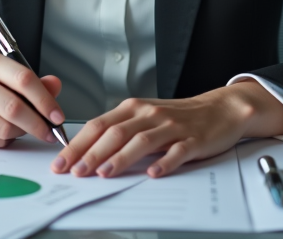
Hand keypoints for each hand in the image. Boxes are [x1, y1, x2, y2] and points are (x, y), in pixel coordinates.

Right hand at [0, 52, 63, 147]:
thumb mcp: (5, 77)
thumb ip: (32, 82)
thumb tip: (55, 85)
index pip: (24, 80)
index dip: (45, 100)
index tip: (57, 116)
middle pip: (15, 108)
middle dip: (37, 124)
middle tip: (49, 133)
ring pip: (5, 128)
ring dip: (20, 134)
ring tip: (20, 129)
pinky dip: (4, 141)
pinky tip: (0, 132)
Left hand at [50, 79, 282, 178]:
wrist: (220, 109)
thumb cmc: (178, 117)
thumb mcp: (145, 118)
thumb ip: (119, 131)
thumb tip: (86, 152)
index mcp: (133, 109)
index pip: (98, 125)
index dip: (77, 144)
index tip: (61, 162)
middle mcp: (149, 114)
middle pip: (115, 133)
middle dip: (91, 153)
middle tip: (76, 171)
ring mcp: (172, 126)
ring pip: (141, 141)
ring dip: (119, 158)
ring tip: (103, 173)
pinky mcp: (193, 139)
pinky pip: (177, 151)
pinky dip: (164, 162)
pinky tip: (152, 172)